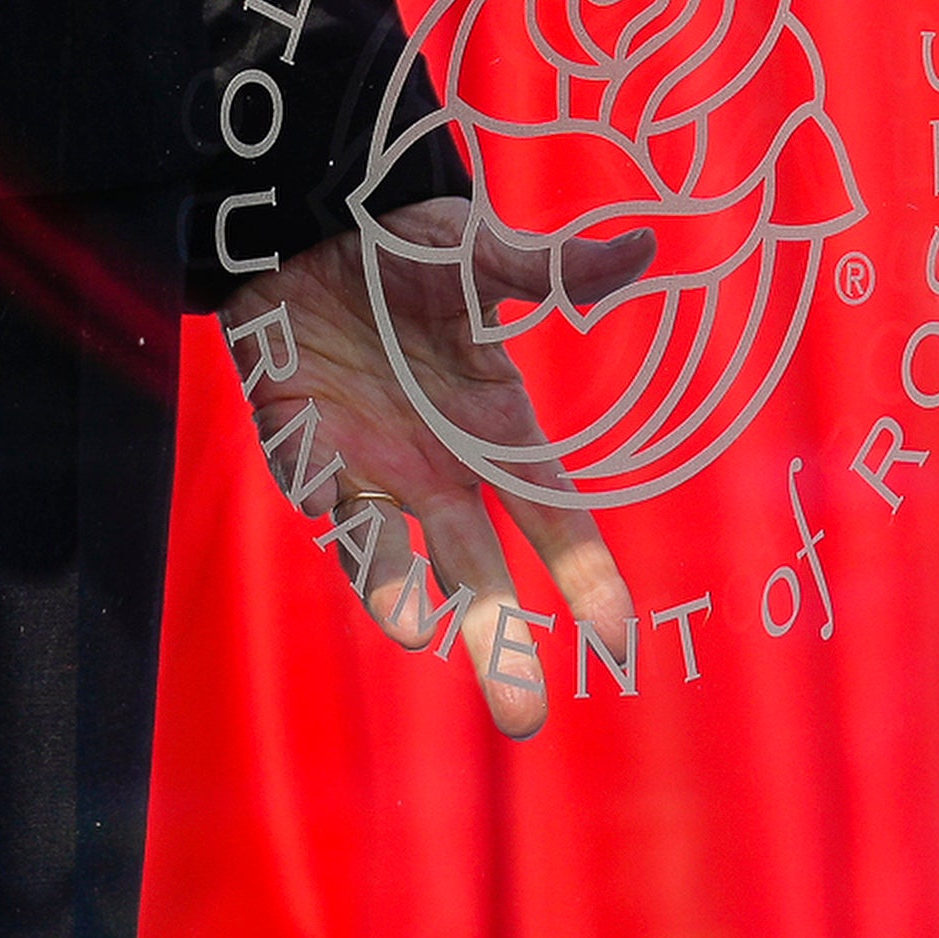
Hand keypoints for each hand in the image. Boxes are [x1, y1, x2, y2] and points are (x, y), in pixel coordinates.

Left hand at [227, 203, 647, 738]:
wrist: (312, 220)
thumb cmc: (408, 245)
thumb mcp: (481, 255)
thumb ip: (551, 269)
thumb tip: (642, 246)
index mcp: (494, 429)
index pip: (552, 517)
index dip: (586, 576)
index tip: (621, 643)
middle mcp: (434, 464)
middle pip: (475, 570)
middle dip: (499, 642)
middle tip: (524, 717)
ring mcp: (364, 461)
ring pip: (384, 549)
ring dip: (394, 587)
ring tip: (415, 624)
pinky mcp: (296, 436)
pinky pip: (305, 475)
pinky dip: (315, 487)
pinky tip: (327, 498)